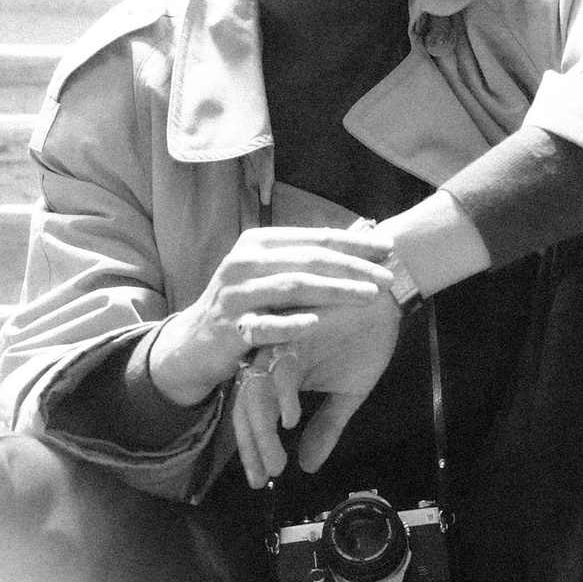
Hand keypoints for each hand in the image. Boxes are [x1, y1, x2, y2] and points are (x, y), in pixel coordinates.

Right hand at [148, 225, 396, 410]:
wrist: (194, 343)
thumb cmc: (244, 305)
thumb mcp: (267, 274)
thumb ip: (302, 261)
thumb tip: (358, 243)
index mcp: (258, 243)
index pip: (315, 238)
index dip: (354, 242)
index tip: (388, 248)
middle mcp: (244, 261)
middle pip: (309, 260)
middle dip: (353, 267)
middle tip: (388, 277)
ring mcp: (235, 294)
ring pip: (293, 287)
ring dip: (335, 290)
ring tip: (368, 297)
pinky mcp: (230, 327)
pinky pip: (264, 325)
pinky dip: (290, 324)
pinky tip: (316, 323)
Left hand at [230, 286, 405, 487]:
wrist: (388, 299)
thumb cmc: (366, 338)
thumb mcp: (348, 394)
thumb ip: (326, 428)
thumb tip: (309, 467)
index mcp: (281, 371)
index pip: (255, 414)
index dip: (254, 448)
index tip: (259, 480)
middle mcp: (273, 357)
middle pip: (247, 406)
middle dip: (252, 446)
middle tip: (261, 478)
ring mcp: (281, 342)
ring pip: (257, 390)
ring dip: (263, 430)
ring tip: (276, 462)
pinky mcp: (295, 328)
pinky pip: (279, 364)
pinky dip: (282, 395)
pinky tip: (290, 418)